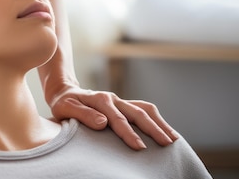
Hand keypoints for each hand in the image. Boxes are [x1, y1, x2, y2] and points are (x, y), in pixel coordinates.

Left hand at [49, 85, 178, 149]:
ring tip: (174, 139)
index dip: (129, 133)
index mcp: (100, 100)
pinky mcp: (123, 105)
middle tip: (167, 144)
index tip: (140, 147)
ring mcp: (120, 101)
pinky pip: (144, 110)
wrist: (65, 91)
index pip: (117, 119)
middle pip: (137, 113)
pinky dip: (157, 120)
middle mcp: (113, 99)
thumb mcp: (66, 108)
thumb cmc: (64, 103)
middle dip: (153, 129)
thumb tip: (103, 122)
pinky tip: (166, 131)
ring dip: (160, 123)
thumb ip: (83, 114)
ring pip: (145, 109)